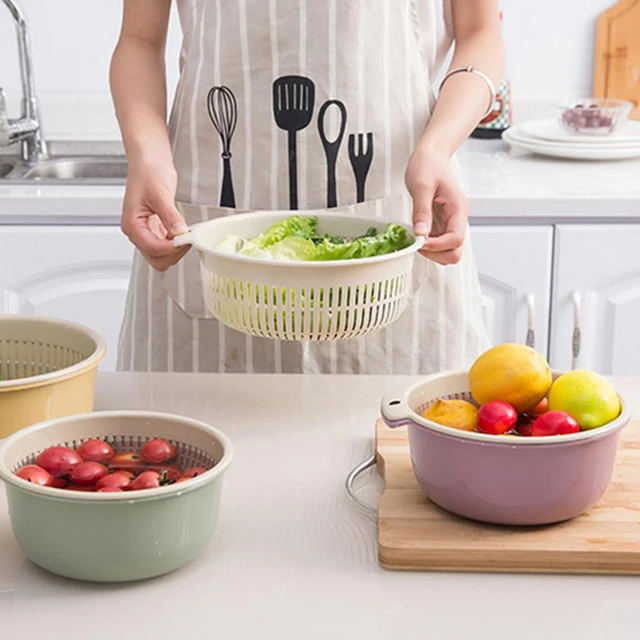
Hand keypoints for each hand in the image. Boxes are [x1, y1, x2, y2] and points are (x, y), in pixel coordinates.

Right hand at [120, 156, 189, 271]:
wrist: (149, 158)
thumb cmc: (147, 170)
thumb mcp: (160, 194)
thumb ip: (170, 217)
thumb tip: (179, 233)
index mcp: (132, 225)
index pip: (153, 248)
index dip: (172, 247)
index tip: (187, 239)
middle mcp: (137, 231)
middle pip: (157, 258)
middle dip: (174, 252)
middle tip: (188, 237)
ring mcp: (146, 231)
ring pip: (162, 255)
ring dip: (176, 248)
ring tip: (186, 233)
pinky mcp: (156, 228)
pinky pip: (167, 244)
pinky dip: (177, 242)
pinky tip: (183, 231)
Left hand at [405, 143, 468, 264]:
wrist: (431, 157)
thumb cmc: (428, 166)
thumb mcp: (422, 186)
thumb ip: (422, 211)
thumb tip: (421, 233)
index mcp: (458, 209)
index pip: (456, 239)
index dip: (437, 246)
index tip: (420, 241)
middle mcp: (457, 219)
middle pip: (455, 251)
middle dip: (436, 253)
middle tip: (418, 243)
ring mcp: (450, 223)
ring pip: (448, 251)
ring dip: (432, 252)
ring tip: (416, 239)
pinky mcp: (441, 224)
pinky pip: (438, 244)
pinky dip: (428, 246)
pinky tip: (417, 235)